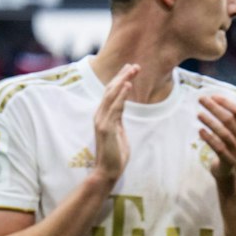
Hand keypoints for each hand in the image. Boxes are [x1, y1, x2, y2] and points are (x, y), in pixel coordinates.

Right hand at [93, 63, 138, 183]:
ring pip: (112, 95)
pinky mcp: (106, 127)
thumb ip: (117, 120)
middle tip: (135, 65)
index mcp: (103, 115)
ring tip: (133, 69)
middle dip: (123, 76)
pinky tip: (127, 84)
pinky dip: (121, 95)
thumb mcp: (118, 132)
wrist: (107, 171)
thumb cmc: (115, 154)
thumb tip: (120, 111)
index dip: (120, 79)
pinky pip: (115, 107)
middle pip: (111, 89)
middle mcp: (100, 114)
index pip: (111, 93)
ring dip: (123, 80)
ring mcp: (102, 120)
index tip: (130, 69)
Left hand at [198, 86, 235, 186]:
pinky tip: (200, 131)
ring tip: (198, 114)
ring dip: (210, 122)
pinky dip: (209, 139)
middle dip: (214, 108)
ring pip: (223, 134)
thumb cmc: (235, 141)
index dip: (226, 103)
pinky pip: (218, 148)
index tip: (212, 96)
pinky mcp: (228, 161)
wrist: (231, 170)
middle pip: (229, 121)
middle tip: (200, 99)